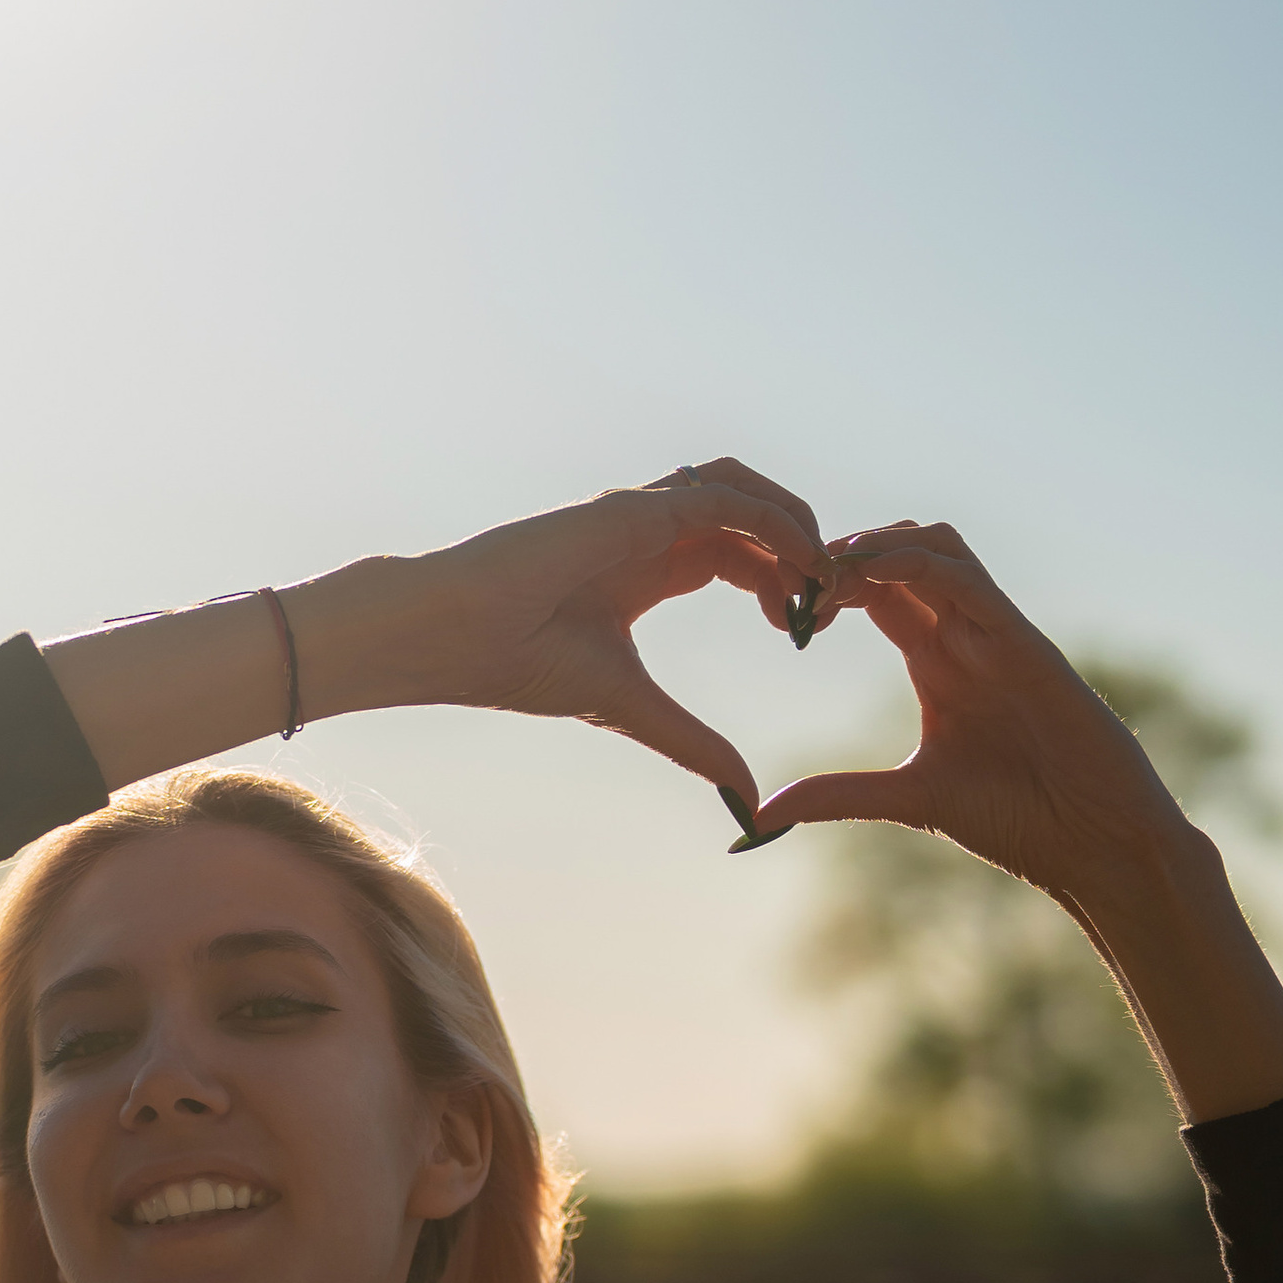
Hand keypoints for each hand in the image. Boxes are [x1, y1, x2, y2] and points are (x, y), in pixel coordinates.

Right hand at [387, 460, 830, 823]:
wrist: (455, 635)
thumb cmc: (520, 664)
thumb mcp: (632, 708)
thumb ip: (692, 742)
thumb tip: (747, 795)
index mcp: (648, 568)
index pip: (737, 555)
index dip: (781, 583)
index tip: (805, 631)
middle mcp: (649, 531)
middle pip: (751, 517)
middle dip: (800, 555)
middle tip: (828, 606)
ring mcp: (640, 511)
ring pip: (742, 488)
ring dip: (793, 523)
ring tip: (821, 575)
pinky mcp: (632, 507)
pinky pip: (721, 495)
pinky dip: (770, 518)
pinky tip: (800, 559)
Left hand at [751, 520, 1282, 1122]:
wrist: (1094, 841)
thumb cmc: (1019, 820)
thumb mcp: (908, 799)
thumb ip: (839, 793)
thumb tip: (762, 812)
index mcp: (935, 661)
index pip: (874, 594)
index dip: (825, 587)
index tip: (780, 610)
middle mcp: (964, 635)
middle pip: (897, 555)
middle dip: (840, 556)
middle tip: (791, 581)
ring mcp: (995, 632)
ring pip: (933, 547)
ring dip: (875, 545)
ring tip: (823, 570)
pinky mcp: (1022, 640)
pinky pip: (967, 578)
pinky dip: (914, 564)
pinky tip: (866, 576)